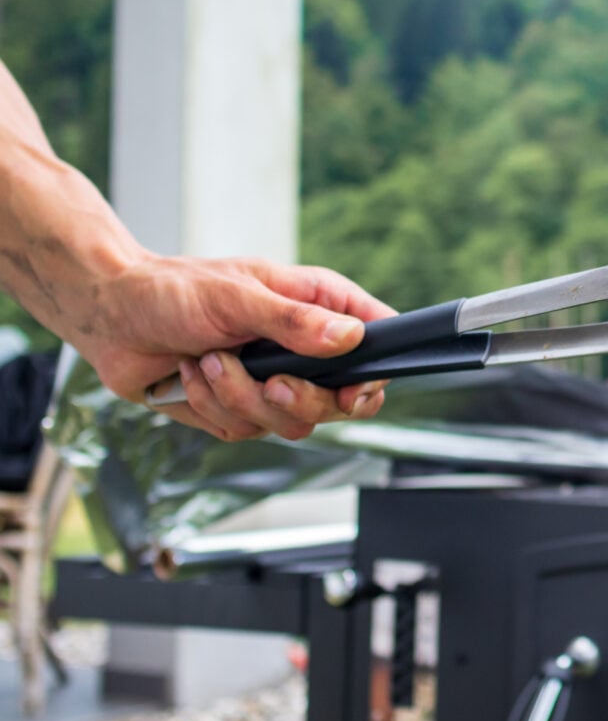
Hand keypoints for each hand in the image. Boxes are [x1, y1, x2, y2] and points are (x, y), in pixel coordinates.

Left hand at [73, 255, 396, 440]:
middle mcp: (306, 349)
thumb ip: (295, 320)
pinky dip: (214, 405)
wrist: (115, 318)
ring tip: (211, 361)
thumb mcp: (237, 295)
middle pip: (342, 400)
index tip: (352, 386)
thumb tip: (350, 337)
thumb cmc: (175, 290)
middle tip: (272, 383)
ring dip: (242, 397)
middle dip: (302, 399)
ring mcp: (276, 383)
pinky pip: (247, 430)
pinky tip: (194, 374)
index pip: (378, 341)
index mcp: (319, 307)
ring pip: (293, 423)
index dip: (377, 372)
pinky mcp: (243, 410)